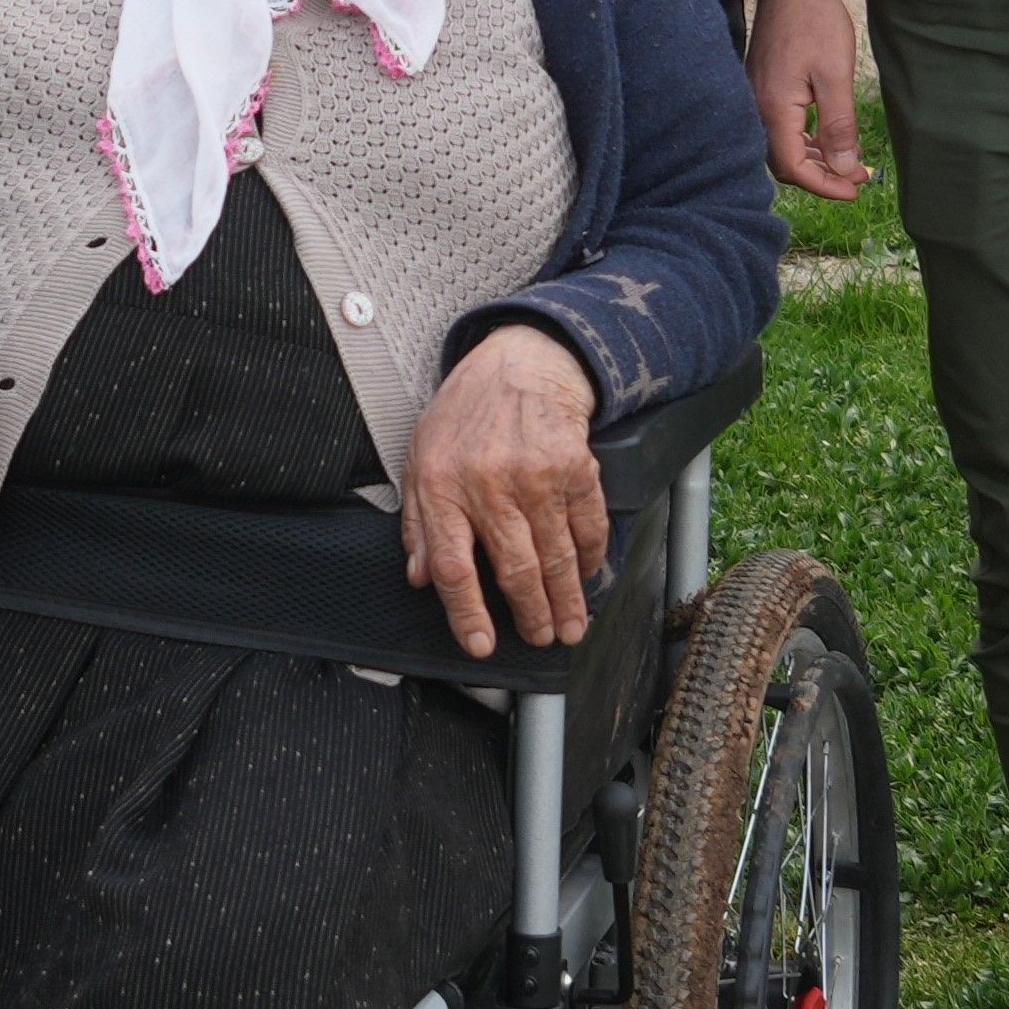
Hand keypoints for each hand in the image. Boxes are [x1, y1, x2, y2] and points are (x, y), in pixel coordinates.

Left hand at [397, 323, 605, 657]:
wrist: (520, 363)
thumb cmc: (464, 416)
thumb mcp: (421, 460)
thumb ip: (417, 523)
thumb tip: (419, 579)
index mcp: (442, 487)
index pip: (452, 567)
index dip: (466, 614)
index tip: (481, 645)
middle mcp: (490, 484)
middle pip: (514, 570)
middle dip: (531, 616)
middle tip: (541, 639)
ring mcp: (538, 476)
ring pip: (556, 556)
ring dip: (567, 600)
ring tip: (570, 628)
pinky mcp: (577, 468)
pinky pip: (588, 527)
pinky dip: (591, 558)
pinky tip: (588, 576)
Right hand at [749, 0, 866, 201]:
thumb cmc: (815, 21)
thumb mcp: (836, 75)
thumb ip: (839, 126)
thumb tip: (844, 169)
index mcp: (774, 109)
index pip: (794, 167)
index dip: (825, 185)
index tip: (856, 188)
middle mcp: (757, 108)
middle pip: (784, 162)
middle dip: (822, 176)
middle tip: (857, 178)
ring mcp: (756, 96)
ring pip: (782, 146)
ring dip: (815, 158)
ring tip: (848, 161)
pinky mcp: (761, 86)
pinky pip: (779, 127)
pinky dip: (805, 139)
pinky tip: (827, 136)